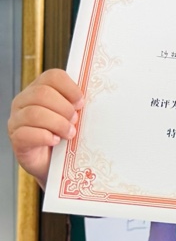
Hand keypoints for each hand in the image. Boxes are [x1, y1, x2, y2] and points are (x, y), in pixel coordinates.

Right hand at [7, 69, 83, 183]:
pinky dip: (45, 137)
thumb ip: (78, 105)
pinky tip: (55, 141)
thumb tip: (94, 99)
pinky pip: (26, 134)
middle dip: (64, 108)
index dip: (70, 88)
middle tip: (75, 121)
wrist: (57, 164)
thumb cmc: (66, 136)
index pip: (52, 76)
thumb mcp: (73, 116)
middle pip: (42, 93)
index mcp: (38, 89)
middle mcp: (23, 102)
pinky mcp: (16, 140)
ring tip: (70, 133)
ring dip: (58, 123)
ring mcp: (16, 120)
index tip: (81, 103)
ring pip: (34, 113)